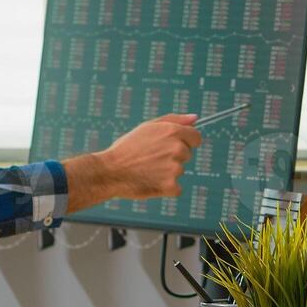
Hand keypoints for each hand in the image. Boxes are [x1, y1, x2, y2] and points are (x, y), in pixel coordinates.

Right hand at [66, 113, 201, 208]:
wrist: (110, 171)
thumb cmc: (127, 148)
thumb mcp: (148, 127)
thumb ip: (174, 120)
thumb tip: (195, 118)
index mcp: (173, 132)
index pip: (196, 138)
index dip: (185, 141)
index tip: (171, 146)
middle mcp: (177, 149)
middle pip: (187, 154)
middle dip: (174, 156)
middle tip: (152, 158)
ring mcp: (175, 168)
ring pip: (180, 170)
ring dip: (168, 172)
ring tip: (147, 169)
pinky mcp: (171, 186)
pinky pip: (176, 188)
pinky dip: (166, 187)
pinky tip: (150, 181)